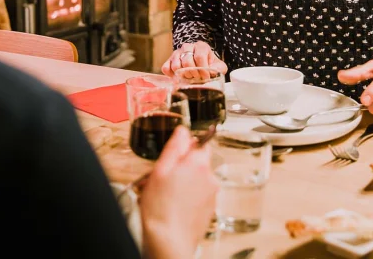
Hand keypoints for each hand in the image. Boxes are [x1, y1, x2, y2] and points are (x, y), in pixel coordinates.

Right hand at [139, 126, 216, 258]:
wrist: (169, 242)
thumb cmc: (160, 209)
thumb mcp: (160, 170)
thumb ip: (175, 146)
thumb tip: (183, 130)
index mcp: (198, 163)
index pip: (199, 141)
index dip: (184, 147)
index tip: (173, 155)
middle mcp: (210, 177)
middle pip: (199, 160)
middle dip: (185, 164)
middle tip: (166, 175)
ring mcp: (212, 194)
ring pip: (199, 177)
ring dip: (187, 180)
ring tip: (168, 192)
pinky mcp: (210, 209)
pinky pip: (200, 193)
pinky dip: (190, 195)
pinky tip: (175, 203)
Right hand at [161, 41, 226, 76]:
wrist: (199, 62)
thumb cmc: (209, 64)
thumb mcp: (218, 66)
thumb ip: (219, 69)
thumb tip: (212, 73)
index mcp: (201, 46)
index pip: (200, 57)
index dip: (203, 69)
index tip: (206, 77)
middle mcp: (188, 46)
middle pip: (187, 62)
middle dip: (193, 73)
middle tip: (197, 77)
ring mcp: (177, 52)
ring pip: (176, 65)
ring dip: (183, 75)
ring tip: (189, 77)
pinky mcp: (169, 59)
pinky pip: (166, 68)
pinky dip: (171, 75)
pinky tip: (178, 77)